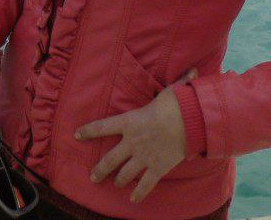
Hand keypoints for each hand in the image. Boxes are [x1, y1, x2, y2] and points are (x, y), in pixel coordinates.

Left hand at [74, 67, 197, 203]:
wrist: (188, 122)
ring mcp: (143, 157)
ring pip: (125, 174)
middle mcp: (132, 142)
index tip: (77, 135)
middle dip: (100, 170)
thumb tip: (193, 69)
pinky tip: (134, 200)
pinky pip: (145, 185)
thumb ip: (177, 82)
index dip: (88, 131)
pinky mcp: (157, 168)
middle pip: (110, 160)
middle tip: (93, 176)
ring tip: (115, 184)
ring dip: (119, 180)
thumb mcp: (171, 91)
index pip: (102, 126)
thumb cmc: (177, 104)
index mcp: (129, 122)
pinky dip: (139, 193)